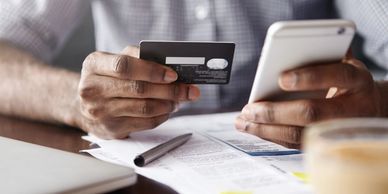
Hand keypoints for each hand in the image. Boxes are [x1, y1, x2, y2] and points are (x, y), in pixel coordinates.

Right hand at [75, 46, 199, 138]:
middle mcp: (92, 88)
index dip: (152, 70)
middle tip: (188, 90)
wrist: (85, 105)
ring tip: (179, 99)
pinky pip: (145, 123)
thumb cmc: (108, 78)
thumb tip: (172, 66)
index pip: (124, 66)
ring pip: (144, 108)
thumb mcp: (115, 61)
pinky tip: (168, 109)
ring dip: (169, 104)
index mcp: (94, 64)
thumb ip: (139, 57)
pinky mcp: (111, 129)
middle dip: (169, 90)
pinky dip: (162, 116)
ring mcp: (100, 111)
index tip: (173, 74)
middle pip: (138, 89)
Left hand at [235, 58, 383, 147]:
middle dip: (275, 112)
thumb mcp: (342, 62)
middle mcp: (352, 108)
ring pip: (299, 134)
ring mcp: (337, 130)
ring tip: (242, 122)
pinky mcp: (324, 143)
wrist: (368, 108)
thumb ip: (322, 53)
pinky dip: (271, 136)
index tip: (281, 78)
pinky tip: (254, 128)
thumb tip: (291, 47)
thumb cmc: (346, 81)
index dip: (309, 77)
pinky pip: (294, 143)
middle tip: (249, 109)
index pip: (336, 76)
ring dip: (266, 129)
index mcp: (357, 80)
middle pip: (311, 112)